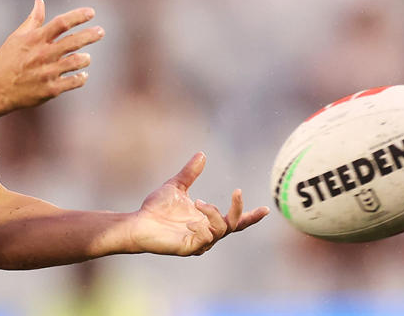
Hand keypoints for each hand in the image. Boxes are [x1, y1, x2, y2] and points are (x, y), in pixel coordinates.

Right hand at [0, 0, 103, 110]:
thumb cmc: (6, 61)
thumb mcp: (16, 37)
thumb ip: (33, 20)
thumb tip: (40, 1)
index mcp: (35, 40)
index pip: (61, 23)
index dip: (78, 16)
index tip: (91, 13)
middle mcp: (43, 55)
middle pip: (73, 41)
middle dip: (90, 35)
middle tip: (101, 32)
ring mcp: (48, 73)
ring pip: (76, 62)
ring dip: (85, 59)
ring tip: (86, 57)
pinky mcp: (51, 89)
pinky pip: (73, 82)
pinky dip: (81, 77)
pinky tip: (82, 74)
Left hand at [127, 152, 268, 256]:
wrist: (138, 222)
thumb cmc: (156, 208)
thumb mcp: (176, 186)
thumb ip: (190, 173)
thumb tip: (202, 154)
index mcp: (207, 220)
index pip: (235, 221)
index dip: (250, 216)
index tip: (266, 209)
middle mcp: (207, 232)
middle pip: (233, 225)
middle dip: (238, 209)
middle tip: (236, 192)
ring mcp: (199, 242)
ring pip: (221, 229)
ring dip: (214, 213)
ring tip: (198, 202)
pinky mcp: (189, 248)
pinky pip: (205, 239)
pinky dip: (202, 227)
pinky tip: (191, 220)